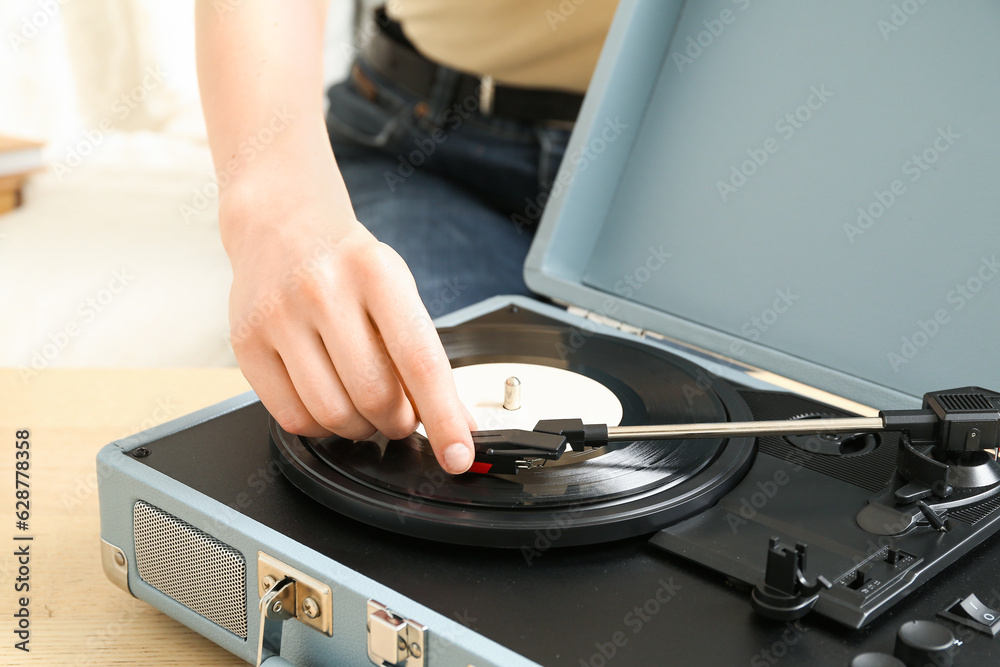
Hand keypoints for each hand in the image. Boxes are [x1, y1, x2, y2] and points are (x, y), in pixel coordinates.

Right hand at [220, 172, 475, 473]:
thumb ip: (425, 356)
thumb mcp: (397, 293)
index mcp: (377, 273)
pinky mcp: (245, 342)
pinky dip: (320, 427)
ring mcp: (279, 316)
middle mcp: (324, 290)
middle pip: (374, 395)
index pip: (419, 360)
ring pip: (332, 414)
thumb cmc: (349, 264)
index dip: (443, 417)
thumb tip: (458, 422)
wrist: (282, 225)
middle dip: (397, 422)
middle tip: (400, 415)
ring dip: (359, 428)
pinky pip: (291, 417)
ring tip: (364, 407)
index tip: (458, 455)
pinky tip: (328, 402)